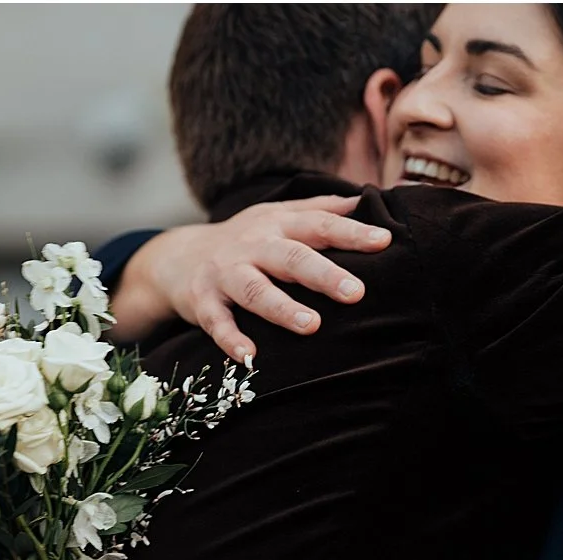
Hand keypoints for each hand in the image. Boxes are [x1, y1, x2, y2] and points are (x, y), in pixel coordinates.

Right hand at [111, 195, 392, 361]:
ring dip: (282, 308)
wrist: (178, 256)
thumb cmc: (247, 239)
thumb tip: (371, 200)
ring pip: (254, 290)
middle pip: (291, 258)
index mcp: (278, 225)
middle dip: (323, 274)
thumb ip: (323, 209)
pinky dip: (231, 339)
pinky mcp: (202, 301)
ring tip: (311, 325)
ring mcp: (225, 273)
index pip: (320, 225)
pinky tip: (250, 356)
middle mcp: (253, 246)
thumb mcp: (280, 216)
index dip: (351, 232)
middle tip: (356, 293)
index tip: (384, 241)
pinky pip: (217, 322)